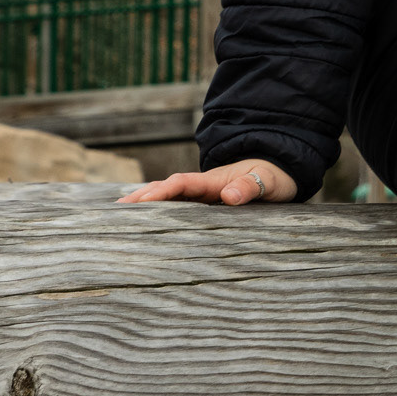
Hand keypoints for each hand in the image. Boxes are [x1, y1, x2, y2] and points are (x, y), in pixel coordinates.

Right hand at [117, 159, 296, 206]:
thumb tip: (228, 195)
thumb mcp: (267, 182)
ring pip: (170, 197)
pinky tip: (149, 221)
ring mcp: (204, 194)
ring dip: (147, 203)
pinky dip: (162, 210)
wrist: (280, 173)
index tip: (140, 202)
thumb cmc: (274, 178)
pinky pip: (180, 206)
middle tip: (116, 210)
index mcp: (214, 180)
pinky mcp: (208, 202)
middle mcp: (204, 185)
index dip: (161, 192)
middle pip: (167, 188)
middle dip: (142, 197)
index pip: (182, 184)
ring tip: (121, 216)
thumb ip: (249, 187)